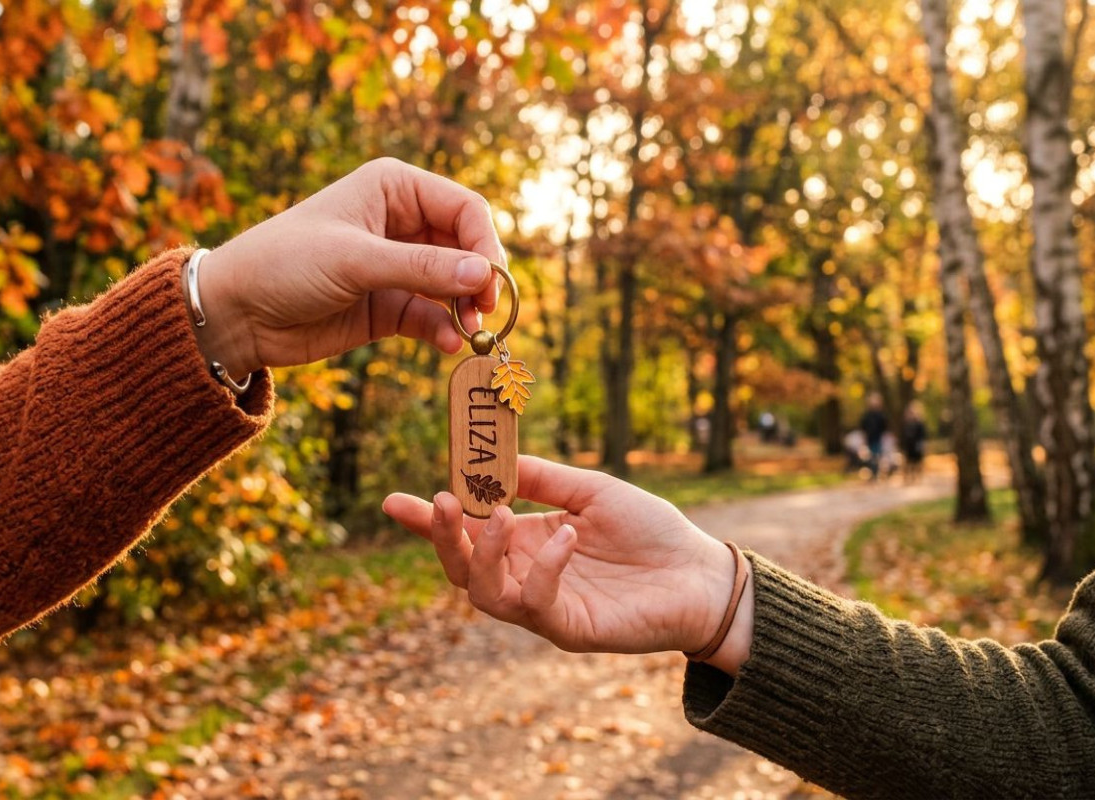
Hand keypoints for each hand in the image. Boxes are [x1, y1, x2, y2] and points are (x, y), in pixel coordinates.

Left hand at [193, 158, 504, 374]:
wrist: (237, 313)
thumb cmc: (284, 263)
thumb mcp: (354, 260)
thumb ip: (421, 268)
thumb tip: (485, 275)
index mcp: (395, 188)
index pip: (465, 209)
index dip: (485, 244)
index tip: (491, 284)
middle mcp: (403, 222)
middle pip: (467, 248)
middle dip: (480, 280)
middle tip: (484, 314)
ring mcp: (398, 266)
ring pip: (454, 285)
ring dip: (466, 309)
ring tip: (470, 335)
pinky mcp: (389, 306)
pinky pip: (432, 316)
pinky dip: (444, 330)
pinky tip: (448, 345)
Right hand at [382, 457, 753, 673]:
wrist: (701, 574)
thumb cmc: (650, 531)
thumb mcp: (591, 490)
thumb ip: (542, 479)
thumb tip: (493, 459)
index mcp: (524, 541)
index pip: (465, 531)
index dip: (427, 520)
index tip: (394, 500)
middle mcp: (524, 575)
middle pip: (459, 567)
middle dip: (441, 536)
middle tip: (438, 502)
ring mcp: (542, 606)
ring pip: (483, 593)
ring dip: (482, 553)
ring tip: (498, 515)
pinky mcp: (568, 629)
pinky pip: (535, 604)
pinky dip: (542, 568)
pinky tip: (564, 538)